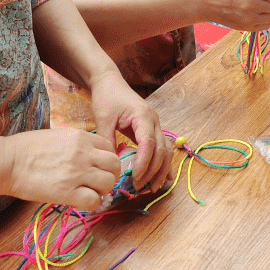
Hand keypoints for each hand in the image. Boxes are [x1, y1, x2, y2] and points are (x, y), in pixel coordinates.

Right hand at [4, 127, 120, 209]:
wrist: (7, 161)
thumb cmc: (26, 149)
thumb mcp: (57, 136)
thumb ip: (76, 145)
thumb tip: (88, 157)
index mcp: (81, 137)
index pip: (109, 148)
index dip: (106, 160)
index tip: (97, 168)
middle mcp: (83, 153)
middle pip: (114, 165)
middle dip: (110, 175)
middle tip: (98, 182)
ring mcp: (77, 172)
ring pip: (109, 183)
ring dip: (102, 190)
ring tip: (89, 192)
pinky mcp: (68, 192)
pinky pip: (94, 201)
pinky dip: (91, 204)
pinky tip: (80, 202)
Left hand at [89, 70, 170, 192]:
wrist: (109, 82)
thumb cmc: (106, 98)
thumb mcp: (103, 119)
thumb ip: (108, 141)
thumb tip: (112, 165)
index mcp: (143, 116)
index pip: (148, 143)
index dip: (144, 163)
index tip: (135, 177)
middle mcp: (154, 121)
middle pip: (161, 150)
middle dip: (153, 171)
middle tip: (140, 187)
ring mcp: (155, 125)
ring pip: (166, 151)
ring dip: (161, 170)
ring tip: (152, 187)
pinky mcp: (152, 129)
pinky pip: (162, 148)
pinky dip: (163, 164)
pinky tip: (163, 178)